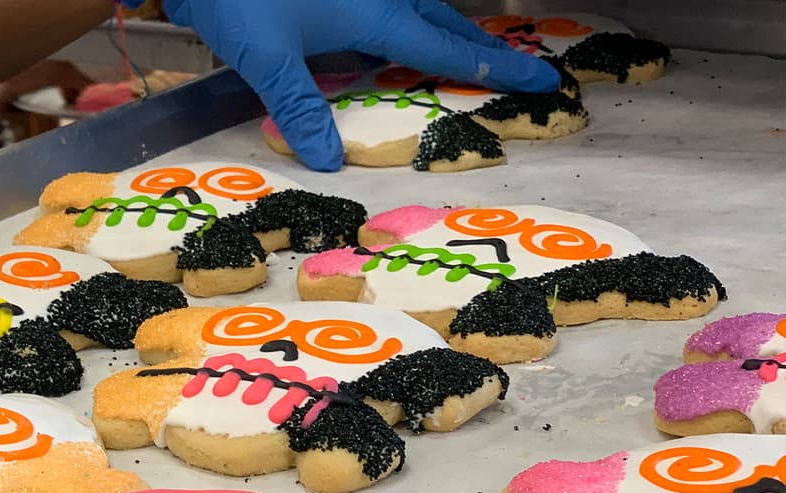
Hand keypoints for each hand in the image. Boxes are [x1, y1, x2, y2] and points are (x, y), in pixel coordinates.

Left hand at [154, 0, 559, 170]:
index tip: (542, 80)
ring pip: (414, 11)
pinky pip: (383, 10)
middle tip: (509, 69)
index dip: (496, 68)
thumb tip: (326, 160)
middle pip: (441, 22)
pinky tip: (387, 46)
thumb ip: (299, 108)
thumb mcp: (268, 58)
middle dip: (476, 47)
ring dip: (438, 35)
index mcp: (374, 11)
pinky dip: (398, 28)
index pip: (448, 48)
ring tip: (456, 59)